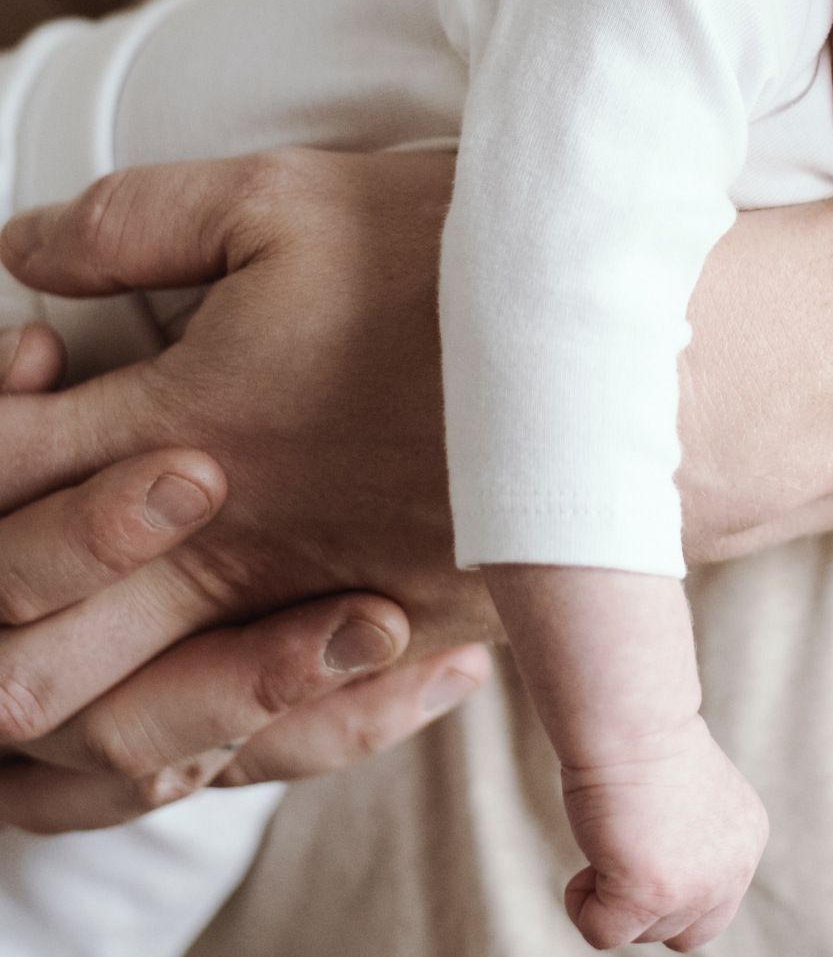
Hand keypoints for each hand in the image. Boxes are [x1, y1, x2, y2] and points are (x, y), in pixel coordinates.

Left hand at [0, 149, 495, 812]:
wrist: (644, 359)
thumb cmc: (468, 264)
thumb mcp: (287, 197)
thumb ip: (132, 222)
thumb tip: (16, 251)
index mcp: (188, 424)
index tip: (10, 399)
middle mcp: (232, 547)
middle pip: (25, 645)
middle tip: (5, 561)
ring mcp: (308, 618)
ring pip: (122, 735)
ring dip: (60, 715)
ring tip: (48, 661)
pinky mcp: (385, 657)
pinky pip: (253, 759)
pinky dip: (190, 755)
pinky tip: (176, 718)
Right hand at [562, 714, 769, 954]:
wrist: (633, 720)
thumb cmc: (644, 742)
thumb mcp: (685, 802)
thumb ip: (686, 845)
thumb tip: (651, 885)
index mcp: (744, 841)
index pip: (713, 902)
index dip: (669, 884)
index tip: (642, 840)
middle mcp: (732, 871)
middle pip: (687, 932)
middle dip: (649, 910)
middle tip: (622, 859)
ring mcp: (694, 888)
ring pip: (644, 934)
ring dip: (612, 898)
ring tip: (605, 842)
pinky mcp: (650, 896)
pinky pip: (604, 934)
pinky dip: (582, 909)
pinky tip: (582, 873)